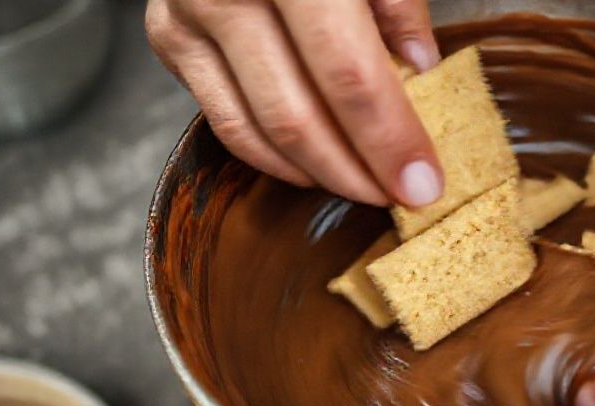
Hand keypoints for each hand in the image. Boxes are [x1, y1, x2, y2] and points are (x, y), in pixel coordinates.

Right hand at [145, 0, 442, 206]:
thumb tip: (419, 69)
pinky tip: (316, 168)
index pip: (347, 71)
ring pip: (258, 130)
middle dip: (356, 171)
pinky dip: (275, 158)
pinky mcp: (170, 39)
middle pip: (296, 116)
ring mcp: (188, 16)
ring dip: (319, 173)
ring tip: (365, 186)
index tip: (424, 182)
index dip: (389, 137)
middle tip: (399, 197)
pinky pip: (227, 123)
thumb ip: (395, 0)